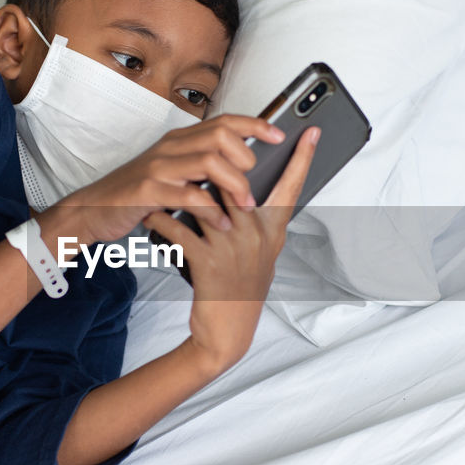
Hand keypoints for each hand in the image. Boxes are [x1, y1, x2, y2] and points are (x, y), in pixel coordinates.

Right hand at [47, 115, 285, 243]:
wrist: (94, 210)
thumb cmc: (137, 194)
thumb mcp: (173, 174)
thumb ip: (201, 165)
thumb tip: (242, 167)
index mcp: (180, 141)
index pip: (224, 121)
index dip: (255, 126)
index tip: (279, 135)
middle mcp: (171, 148)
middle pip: (221, 136)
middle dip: (246, 159)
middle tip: (253, 184)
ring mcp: (159, 168)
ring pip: (209, 162)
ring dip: (234, 185)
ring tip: (244, 206)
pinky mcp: (148, 191)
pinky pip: (188, 195)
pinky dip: (210, 210)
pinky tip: (220, 222)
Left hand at [143, 126, 318, 374]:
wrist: (227, 333)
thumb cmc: (241, 289)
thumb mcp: (259, 254)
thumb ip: (256, 221)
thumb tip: (243, 188)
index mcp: (272, 232)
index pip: (292, 187)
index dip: (302, 157)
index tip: (312, 130)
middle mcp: (257, 237)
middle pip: (240, 184)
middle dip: (221, 165)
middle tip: (207, 147)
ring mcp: (233, 250)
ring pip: (207, 202)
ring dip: (182, 190)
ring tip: (165, 180)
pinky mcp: (208, 265)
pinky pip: (181, 231)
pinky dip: (162, 221)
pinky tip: (152, 215)